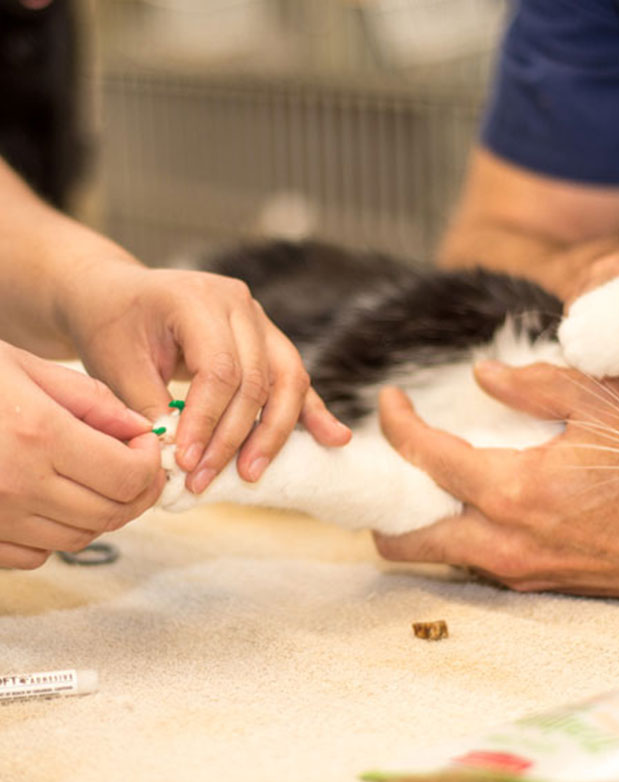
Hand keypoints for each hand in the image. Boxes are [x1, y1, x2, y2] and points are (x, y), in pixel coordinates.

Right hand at [0, 342, 162, 568]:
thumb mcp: (24, 366)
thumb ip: (90, 400)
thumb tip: (140, 431)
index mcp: (37, 436)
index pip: (129, 476)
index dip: (151, 464)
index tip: (146, 446)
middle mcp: (16, 485)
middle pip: (112, 513)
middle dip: (136, 492)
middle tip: (133, 466)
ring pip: (78, 538)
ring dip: (100, 513)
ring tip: (93, 480)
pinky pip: (34, 555)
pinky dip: (54, 534)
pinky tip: (49, 501)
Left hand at [58, 260, 350, 492]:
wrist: (116, 294)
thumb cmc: (111, 325)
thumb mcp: (116, 363)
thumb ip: (150, 405)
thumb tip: (182, 453)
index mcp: (199, 298)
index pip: (219, 369)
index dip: (208, 421)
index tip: (188, 461)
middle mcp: (240, 304)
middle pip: (258, 379)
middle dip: (236, 436)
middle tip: (209, 477)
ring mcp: (260, 321)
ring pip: (287, 381)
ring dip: (273, 433)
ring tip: (253, 473)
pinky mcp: (269, 341)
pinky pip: (295, 379)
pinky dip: (313, 413)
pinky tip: (335, 439)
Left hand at [374, 361, 618, 598]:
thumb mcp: (599, 402)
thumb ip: (532, 386)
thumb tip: (483, 378)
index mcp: (512, 490)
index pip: (424, 458)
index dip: (395, 424)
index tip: (389, 402)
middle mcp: (506, 542)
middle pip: (408, 541)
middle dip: (386, 509)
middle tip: (395, 469)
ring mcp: (524, 572)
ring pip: (446, 556)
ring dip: (428, 523)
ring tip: (438, 483)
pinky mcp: (546, 587)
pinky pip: (486, 565)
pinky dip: (470, 536)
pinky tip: (492, 506)